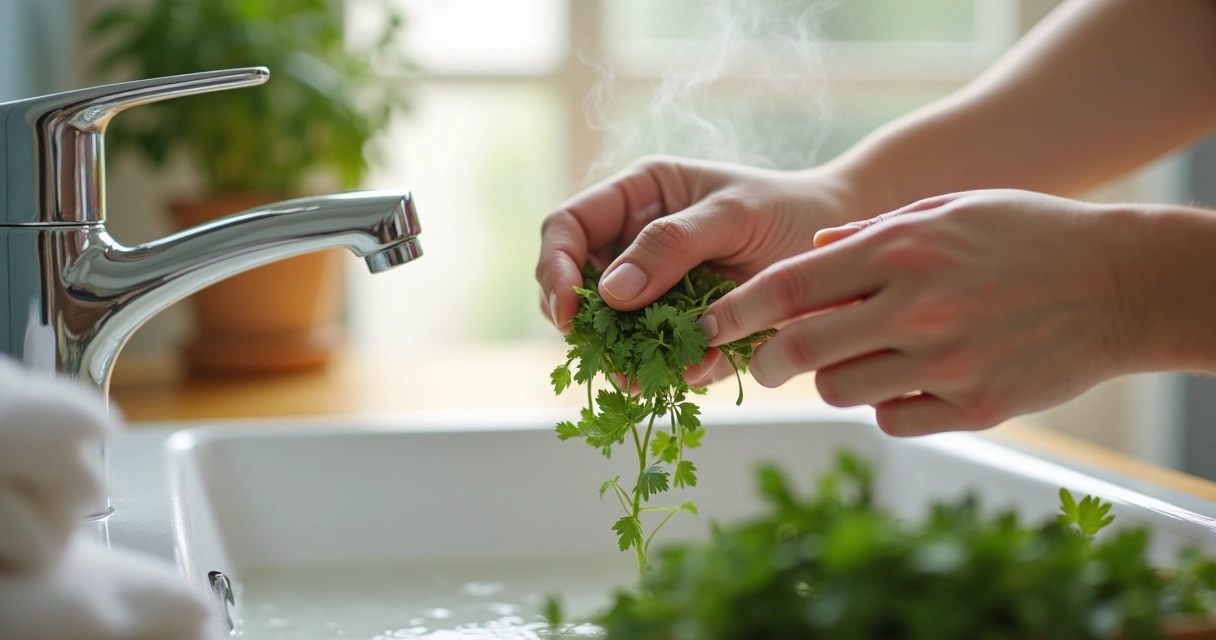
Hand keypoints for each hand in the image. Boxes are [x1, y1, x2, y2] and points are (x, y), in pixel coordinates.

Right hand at [536, 155, 854, 380]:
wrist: (836, 251)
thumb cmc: (786, 209)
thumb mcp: (733, 214)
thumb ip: (672, 245)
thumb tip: (610, 292)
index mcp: (636, 199)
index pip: (567, 227)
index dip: (554, 267)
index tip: (567, 311)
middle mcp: (633, 245)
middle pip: (574, 286)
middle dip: (581, 325)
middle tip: (603, 356)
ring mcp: (652, 291)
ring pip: (608, 330)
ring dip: (617, 358)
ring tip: (640, 381)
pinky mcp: (676, 329)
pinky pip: (652, 355)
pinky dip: (662, 370)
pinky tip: (686, 375)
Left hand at [700, 189, 1131, 434]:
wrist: (1120, 284)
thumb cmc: (1026, 234)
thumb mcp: (947, 208)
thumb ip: (871, 233)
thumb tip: (813, 251)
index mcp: (901, 251)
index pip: (789, 287)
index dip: (734, 312)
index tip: (705, 327)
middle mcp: (916, 308)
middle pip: (800, 351)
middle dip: (766, 361)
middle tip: (765, 362)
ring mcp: (946, 362)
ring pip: (841, 390)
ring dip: (833, 378)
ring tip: (862, 357)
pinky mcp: (975, 408)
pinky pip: (892, 420)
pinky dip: (886, 404)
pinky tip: (911, 379)